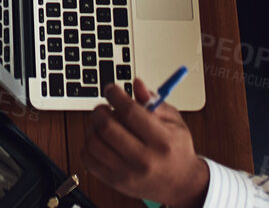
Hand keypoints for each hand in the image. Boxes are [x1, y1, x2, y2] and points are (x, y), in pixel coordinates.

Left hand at [83, 80, 209, 207]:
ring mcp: (128, 174)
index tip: (111, 89)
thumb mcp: (174, 121)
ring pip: (93, 142)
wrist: (181, 184)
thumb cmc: (176, 149)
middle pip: (107, 127)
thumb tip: (136, 83)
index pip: (129, 112)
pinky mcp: (115, 183)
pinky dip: (88, 145)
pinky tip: (100, 140)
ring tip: (103, 124)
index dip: (115, 95)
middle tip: (105, 107)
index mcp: (161, 141)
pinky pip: (88, 159)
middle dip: (100, 109)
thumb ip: (154, 101)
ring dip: (93, 126)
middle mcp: (144, 160)